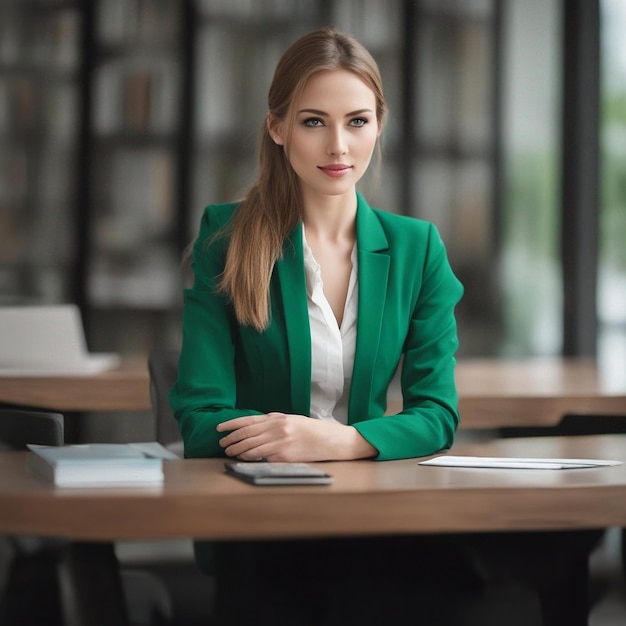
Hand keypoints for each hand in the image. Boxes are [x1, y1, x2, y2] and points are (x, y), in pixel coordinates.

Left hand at [216, 412, 376, 461]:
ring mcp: (280, 442)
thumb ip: (274, 421)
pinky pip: (262, 457)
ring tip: (229, 452)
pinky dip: (250, 458)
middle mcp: (277, 428)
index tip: (219, 428)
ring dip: (237, 450)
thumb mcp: (292, 420)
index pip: (248, 421)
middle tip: (222, 444)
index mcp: (278, 418)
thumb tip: (256, 424)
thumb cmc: (312, 431)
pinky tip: (243, 459)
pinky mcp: (284, 456)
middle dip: (232, 439)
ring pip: (251, 447)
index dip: (231, 424)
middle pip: (247, 434)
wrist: (331, 441)